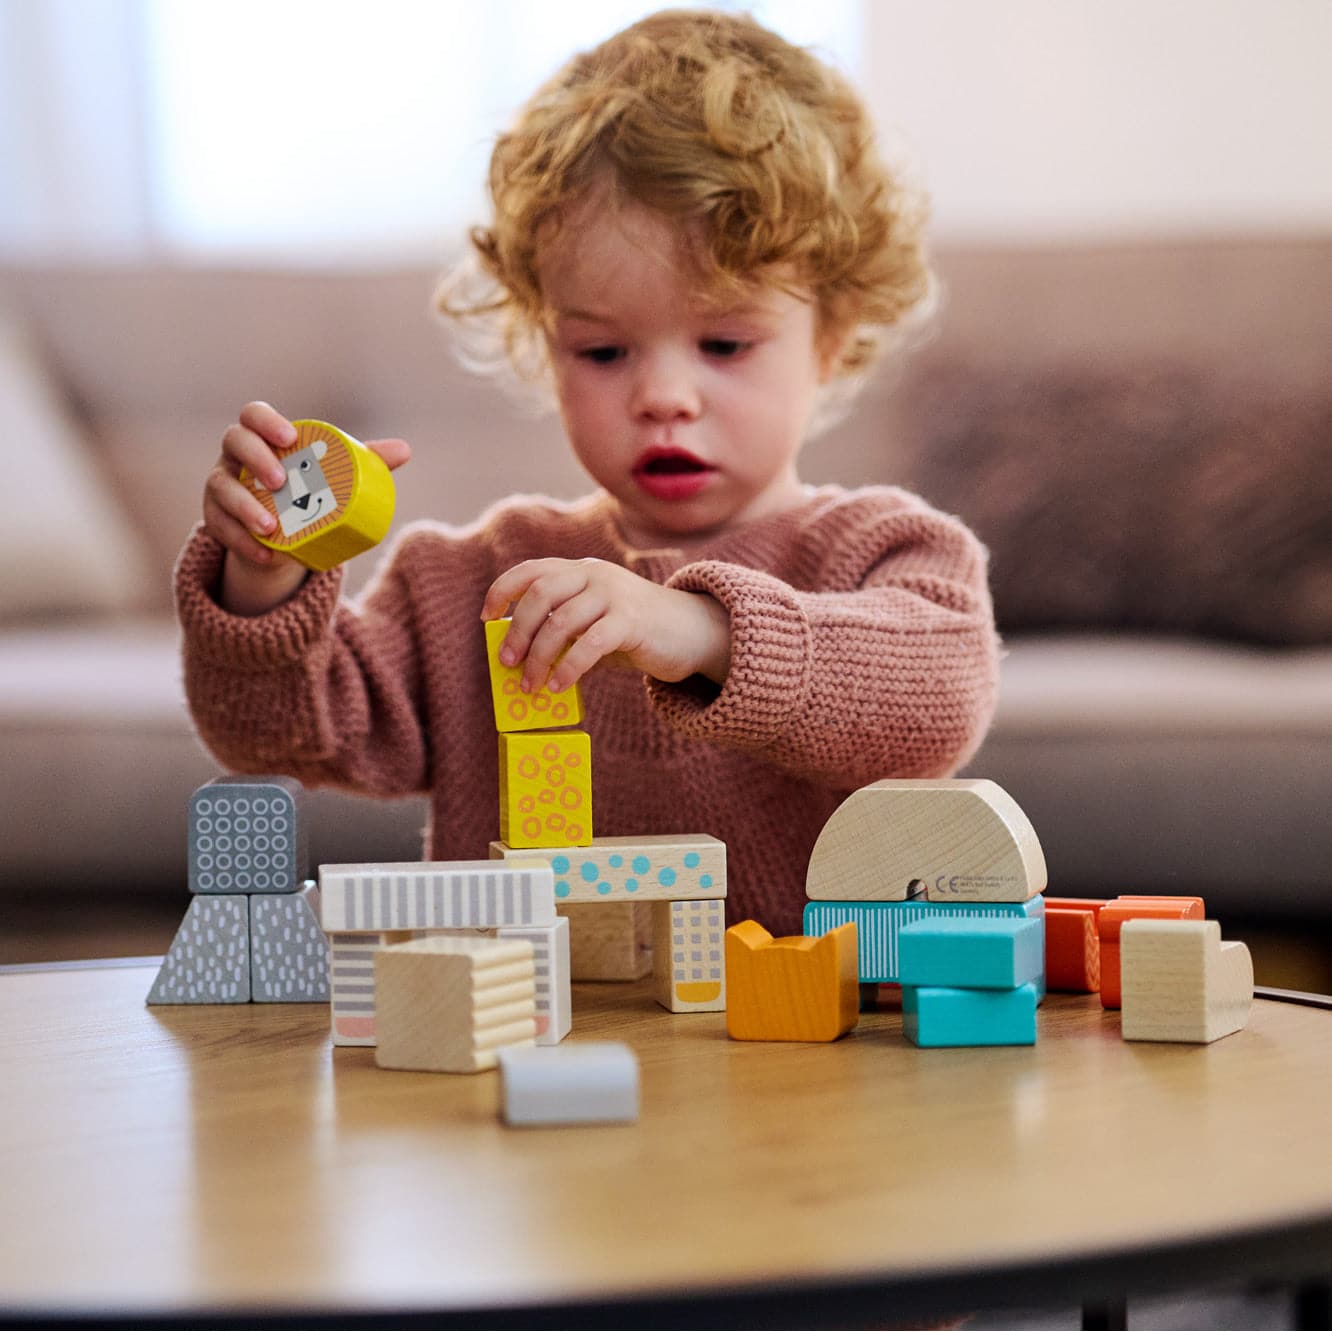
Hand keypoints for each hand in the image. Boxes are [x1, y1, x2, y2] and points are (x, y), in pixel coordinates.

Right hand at [203, 402, 410, 614]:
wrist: (281, 535)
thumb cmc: (307, 490)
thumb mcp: (333, 475)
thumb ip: (365, 461)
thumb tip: (405, 450)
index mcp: (263, 437)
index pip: (254, 415)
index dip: (267, 421)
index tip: (290, 437)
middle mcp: (235, 457)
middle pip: (233, 442)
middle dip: (256, 459)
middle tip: (282, 481)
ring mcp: (221, 487)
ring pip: (221, 488)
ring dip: (244, 507)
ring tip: (270, 527)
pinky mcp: (217, 520)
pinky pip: (220, 528)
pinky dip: (242, 542)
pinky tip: (266, 553)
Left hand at [481, 558, 731, 691]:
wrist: (691, 632)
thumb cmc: (635, 632)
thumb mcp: (596, 620)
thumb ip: (564, 629)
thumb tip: (521, 658)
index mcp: (581, 571)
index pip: (531, 570)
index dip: (502, 591)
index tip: (487, 618)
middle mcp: (594, 575)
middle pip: (540, 595)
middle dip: (517, 631)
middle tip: (508, 663)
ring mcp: (614, 595)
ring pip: (561, 623)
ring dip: (539, 657)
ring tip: (531, 685)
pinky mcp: (631, 621)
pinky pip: (590, 645)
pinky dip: (569, 668)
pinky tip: (559, 687)